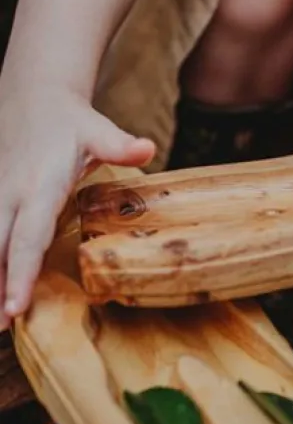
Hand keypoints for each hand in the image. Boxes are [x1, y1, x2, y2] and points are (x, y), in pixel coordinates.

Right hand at [0, 86, 154, 328]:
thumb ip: (119, 145)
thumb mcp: (97, 130)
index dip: (21, 272)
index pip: (28, 237)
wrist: (36, 99)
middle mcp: (11, 196)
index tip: (16, 306)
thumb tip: (148, 149)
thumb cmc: (71, 122)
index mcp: (39, 186)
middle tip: (3, 324)